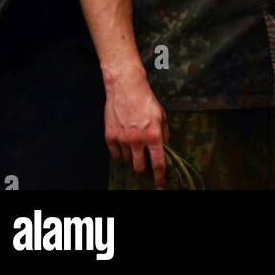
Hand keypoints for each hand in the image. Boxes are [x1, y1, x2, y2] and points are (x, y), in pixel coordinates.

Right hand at [104, 70, 168, 188]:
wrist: (126, 88)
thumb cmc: (146, 100)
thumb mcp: (162, 116)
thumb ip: (164, 134)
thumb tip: (165, 148)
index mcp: (153, 136)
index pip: (158, 163)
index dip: (160, 177)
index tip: (162, 186)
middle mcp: (137, 140)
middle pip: (139, 167)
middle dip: (143, 168)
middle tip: (144, 162)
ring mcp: (122, 140)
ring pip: (127, 160)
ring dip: (131, 157)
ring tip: (134, 143)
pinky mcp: (110, 137)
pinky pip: (115, 154)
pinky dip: (119, 153)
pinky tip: (123, 143)